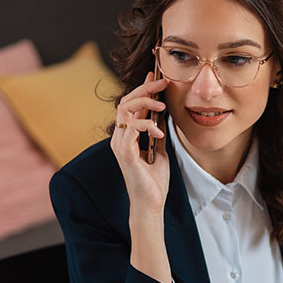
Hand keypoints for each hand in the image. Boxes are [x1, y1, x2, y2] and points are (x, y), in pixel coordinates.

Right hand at [110, 72, 168, 215]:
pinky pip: (132, 127)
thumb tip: (162, 118)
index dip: (142, 89)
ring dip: (145, 103)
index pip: (130, 105)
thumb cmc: (154, 181)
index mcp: (126, 136)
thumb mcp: (159, 151)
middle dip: (145, 89)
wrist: (150, 204)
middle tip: (163, 83)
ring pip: (125, 109)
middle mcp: (119, 137)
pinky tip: (159, 132)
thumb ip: (156, 134)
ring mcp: (119, 144)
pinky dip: (147, 125)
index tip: (156, 78)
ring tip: (162, 106)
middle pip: (126, 101)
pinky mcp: (124, 152)